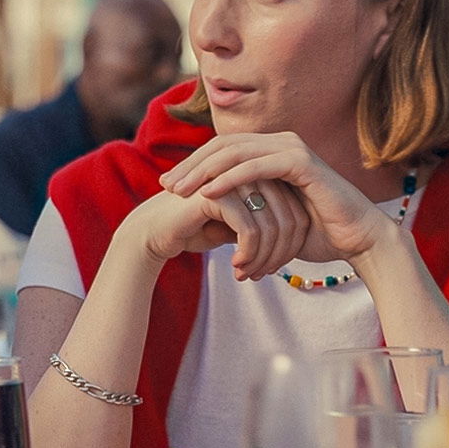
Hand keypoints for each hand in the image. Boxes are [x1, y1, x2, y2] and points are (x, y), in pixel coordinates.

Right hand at [127, 177, 309, 281]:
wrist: (153, 232)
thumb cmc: (193, 229)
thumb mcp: (236, 226)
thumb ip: (262, 223)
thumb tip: (294, 235)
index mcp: (256, 175)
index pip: (295, 210)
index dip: (291, 243)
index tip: (274, 268)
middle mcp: (248, 172)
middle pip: (290, 216)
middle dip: (280, 253)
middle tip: (263, 275)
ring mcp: (233, 180)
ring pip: (273, 225)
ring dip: (265, 257)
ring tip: (250, 274)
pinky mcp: (217, 193)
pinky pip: (251, 229)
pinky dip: (249, 254)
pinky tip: (237, 266)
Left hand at [160, 132, 399, 264]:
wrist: (357, 240)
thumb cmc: (314, 232)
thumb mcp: (268, 217)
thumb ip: (242, 206)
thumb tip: (207, 212)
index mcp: (271, 151)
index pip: (221, 150)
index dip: (192, 165)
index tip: (167, 186)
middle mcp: (280, 143)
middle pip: (222, 146)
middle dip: (190, 166)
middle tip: (166, 186)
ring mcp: (292, 149)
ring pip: (235, 153)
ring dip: (203, 171)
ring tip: (180, 190)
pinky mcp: (302, 162)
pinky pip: (257, 166)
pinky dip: (230, 178)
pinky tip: (208, 193)